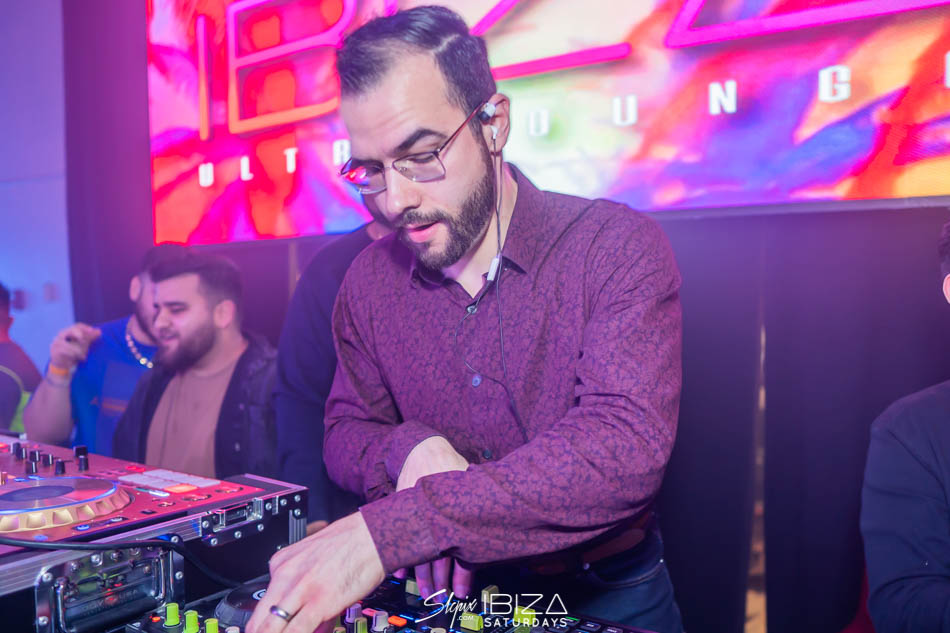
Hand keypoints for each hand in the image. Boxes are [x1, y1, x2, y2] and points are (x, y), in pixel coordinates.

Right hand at [49, 323, 100, 372]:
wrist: (62, 365)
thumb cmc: (73, 353)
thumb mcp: (83, 345)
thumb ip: (89, 338)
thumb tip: (99, 331)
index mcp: (69, 332)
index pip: (77, 326)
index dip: (85, 328)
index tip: (92, 331)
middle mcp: (61, 336)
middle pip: (71, 331)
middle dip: (79, 334)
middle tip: (84, 340)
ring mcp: (56, 343)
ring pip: (68, 343)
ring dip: (78, 350)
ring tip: (83, 356)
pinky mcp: (54, 351)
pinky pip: (64, 351)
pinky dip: (72, 355)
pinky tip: (78, 358)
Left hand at [246, 512, 384, 632]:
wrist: (372, 535)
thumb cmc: (350, 545)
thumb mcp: (314, 562)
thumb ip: (305, 592)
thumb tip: (308, 622)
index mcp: (281, 564)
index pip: (261, 605)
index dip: (261, 627)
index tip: (263, 631)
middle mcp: (285, 575)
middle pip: (259, 620)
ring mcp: (300, 589)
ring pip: (271, 628)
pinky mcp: (318, 602)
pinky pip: (296, 630)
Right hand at [394, 437, 473, 599]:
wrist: (421, 449)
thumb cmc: (450, 463)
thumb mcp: (469, 478)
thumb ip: (480, 500)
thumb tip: (504, 517)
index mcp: (449, 514)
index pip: (455, 550)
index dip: (459, 573)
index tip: (459, 590)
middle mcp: (431, 520)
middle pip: (434, 558)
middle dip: (438, 581)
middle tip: (440, 597)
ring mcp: (414, 518)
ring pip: (417, 554)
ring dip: (421, 575)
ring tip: (425, 591)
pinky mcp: (402, 515)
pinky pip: (401, 541)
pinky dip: (402, 559)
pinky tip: (402, 574)